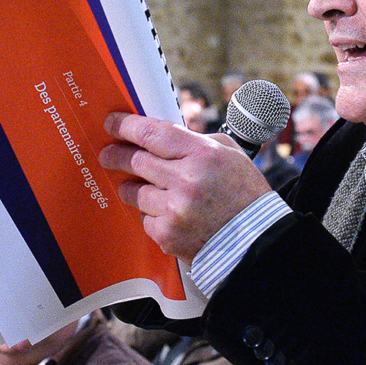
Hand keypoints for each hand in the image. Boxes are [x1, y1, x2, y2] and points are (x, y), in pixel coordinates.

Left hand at [98, 113, 271, 260]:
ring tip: (147, 189)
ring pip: (134, 191)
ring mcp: (175, 210)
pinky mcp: (168, 235)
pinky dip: (153, 215)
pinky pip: (145, 218)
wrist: (257, 241)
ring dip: (135, 188)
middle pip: (135, 161)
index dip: (126, 126)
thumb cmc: (245, 195)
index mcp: (203, 154)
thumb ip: (193, 142)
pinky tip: (171, 215)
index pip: (152, 133)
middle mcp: (186, 181)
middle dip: (117, 155)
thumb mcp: (228, 154)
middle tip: (109, 154)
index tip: (112, 123)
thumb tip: (158, 136)